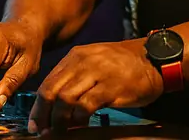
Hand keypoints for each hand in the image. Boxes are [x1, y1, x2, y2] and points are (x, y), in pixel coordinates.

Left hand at [28, 39, 162, 135]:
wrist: (153, 58)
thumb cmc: (123, 65)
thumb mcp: (94, 62)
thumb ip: (75, 78)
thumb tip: (55, 105)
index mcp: (76, 57)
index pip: (48, 82)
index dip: (38, 107)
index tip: (35, 123)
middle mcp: (83, 62)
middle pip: (52, 91)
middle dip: (43, 115)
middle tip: (42, 132)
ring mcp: (97, 73)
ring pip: (65, 99)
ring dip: (59, 120)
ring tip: (60, 131)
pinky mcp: (112, 86)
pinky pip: (86, 105)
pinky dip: (78, 118)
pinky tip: (80, 125)